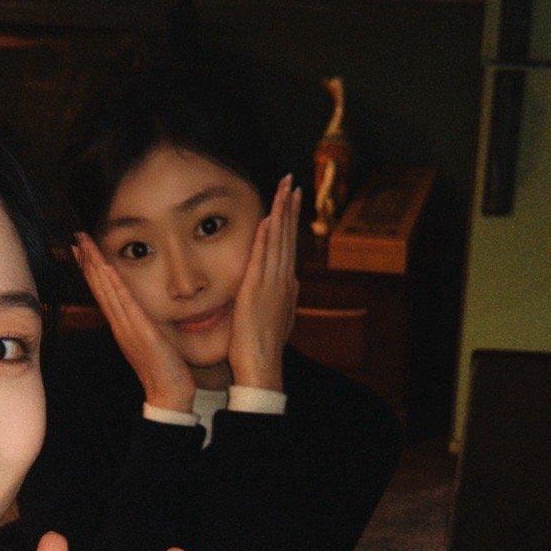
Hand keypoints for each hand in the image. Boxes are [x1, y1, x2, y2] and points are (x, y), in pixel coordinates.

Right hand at [74, 232, 196, 412]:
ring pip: (106, 291)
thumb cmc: (164, 371)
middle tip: (76, 238)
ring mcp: (127, 329)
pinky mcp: (141, 333)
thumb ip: (144, 325)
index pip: (103, 292)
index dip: (91, 270)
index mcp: (122, 326)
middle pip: (99, 288)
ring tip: (84, 245)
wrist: (168, 395)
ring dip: (95, 266)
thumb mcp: (152, 341)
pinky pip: (125, 304)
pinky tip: (107, 268)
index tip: (82, 250)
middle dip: (87, 261)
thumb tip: (142, 313)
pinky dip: (114, 286)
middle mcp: (120, 325)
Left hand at [228, 175, 301, 391]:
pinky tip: (269, 218)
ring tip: (285, 189)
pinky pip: (263, 259)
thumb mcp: (278, 318)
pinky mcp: (257, 291)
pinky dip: (267, 238)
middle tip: (292, 182)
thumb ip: (285, 298)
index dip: (291, 222)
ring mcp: (272, 285)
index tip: (292, 200)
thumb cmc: (264, 348)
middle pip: (288, 237)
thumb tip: (293, 283)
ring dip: (282, 214)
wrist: (262, 368)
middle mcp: (283, 281)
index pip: (288, 246)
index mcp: (285, 286)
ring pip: (279, 242)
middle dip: (290, 208)